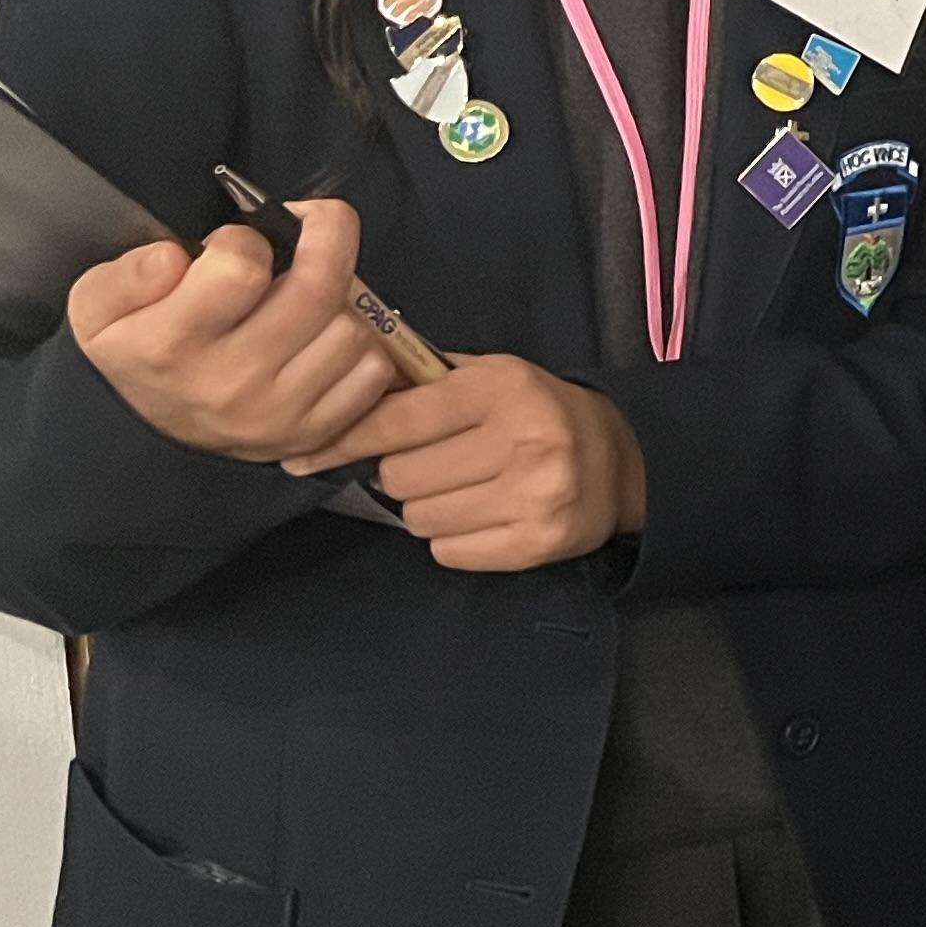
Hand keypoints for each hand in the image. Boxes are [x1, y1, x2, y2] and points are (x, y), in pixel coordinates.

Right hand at [69, 200, 399, 465]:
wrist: (148, 436)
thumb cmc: (135, 352)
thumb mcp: (98, 306)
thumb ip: (129, 273)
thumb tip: (175, 258)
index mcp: (171, 345)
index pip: (242, 267)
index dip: (246, 239)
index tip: (236, 245)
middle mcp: (230, 383)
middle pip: (317, 289)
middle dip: (324, 240)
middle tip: (308, 233)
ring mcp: (279, 414)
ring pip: (352, 328)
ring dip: (340, 302)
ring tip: (305, 302)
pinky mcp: (316, 433)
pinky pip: (373, 371)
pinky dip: (360, 347)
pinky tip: (323, 340)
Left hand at [325, 356, 646, 571]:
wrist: (622, 460)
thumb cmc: (537, 411)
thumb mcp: (490, 375)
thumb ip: (422, 379)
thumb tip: (341, 385)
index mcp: (503, 390)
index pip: (398, 421)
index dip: (344, 440)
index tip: (303, 457)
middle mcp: (524, 441)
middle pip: (401, 478)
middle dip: (401, 474)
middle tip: (431, 466)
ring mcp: (534, 497)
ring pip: (420, 519)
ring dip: (427, 508)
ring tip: (463, 490)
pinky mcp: (539, 543)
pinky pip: (449, 552)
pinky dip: (453, 539)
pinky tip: (483, 516)